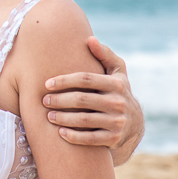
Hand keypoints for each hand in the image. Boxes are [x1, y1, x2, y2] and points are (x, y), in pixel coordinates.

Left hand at [43, 36, 143, 155]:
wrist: (133, 124)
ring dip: (62, 118)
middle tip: (44, 100)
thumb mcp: (117, 73)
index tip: (46, 84)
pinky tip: (59, 132)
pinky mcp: (114, 138)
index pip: (85, 79)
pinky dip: (73, 136)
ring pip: (83, 120)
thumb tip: (89, 39)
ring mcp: (117, 122)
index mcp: (117, 84)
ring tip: (48, 115)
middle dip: (59, 100)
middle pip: (82, 99)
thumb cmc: (116, 92)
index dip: (64, 80)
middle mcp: (119, 102)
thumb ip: (104, 55)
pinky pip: (90, 139)